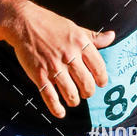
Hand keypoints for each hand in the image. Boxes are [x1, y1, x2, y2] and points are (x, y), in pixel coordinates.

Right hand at [3, 0, 114, 117]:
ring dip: (74, 100)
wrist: (24, 22)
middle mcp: (69, 56)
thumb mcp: (74, 28)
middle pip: (86, 83)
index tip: (101, 83)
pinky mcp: (39, 74)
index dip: (102, 78)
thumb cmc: (51, 24)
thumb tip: (112, 36)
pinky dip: (56, 108)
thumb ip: (93, 37)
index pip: (99, 67)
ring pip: (71, 93)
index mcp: (80, 43)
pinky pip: (50, 96)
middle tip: (86, 92)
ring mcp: (54, 66)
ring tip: (73, 100)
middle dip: (88, 92)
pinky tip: (60, 113)